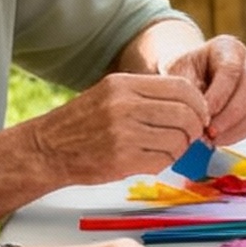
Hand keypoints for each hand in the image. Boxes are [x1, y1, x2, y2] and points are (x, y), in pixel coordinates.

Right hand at [32, 72, 208, 181]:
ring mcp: (123, 133)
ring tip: (164, 148)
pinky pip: (164, 161)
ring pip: (179, 140)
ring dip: (179, 148)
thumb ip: (147, 95)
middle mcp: (124, 105)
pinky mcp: (122, 160)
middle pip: (186, 115)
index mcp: (124, 84)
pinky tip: (150, 159)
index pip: (183, 89)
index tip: (199, 115)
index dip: (199, 105)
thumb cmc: (81, 123)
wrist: (46, 149)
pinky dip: (164, 162)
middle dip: (194, 129)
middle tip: (189, 136)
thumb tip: (191, 105)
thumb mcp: (110, 94)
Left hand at [164, 35, 245, 145]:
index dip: (219, 96)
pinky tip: (222, 139)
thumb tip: (199, 113)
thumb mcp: (178, 73)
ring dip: (237, 127)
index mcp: (228, 47)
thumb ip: (187, 89)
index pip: (230, 70)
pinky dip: (242, 132)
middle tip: (210, 133)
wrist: (194, 76)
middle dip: (231, 115)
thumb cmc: (185, 72)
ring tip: (213, 139)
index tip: (204, 116)